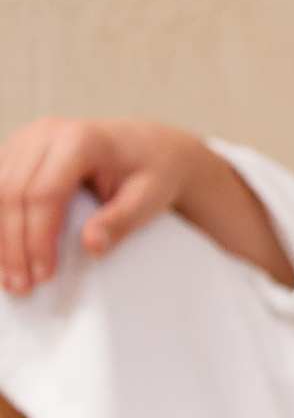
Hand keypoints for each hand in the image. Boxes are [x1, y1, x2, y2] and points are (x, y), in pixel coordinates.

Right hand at [0, 117, 210, 292]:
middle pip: (12, 193)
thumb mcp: (151, 198)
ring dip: (0, 236)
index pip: (45, 194)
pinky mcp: (18, 150)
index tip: (44, 274)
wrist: (150, 147)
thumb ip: (121, 220)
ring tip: (9, 276)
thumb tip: (92, 245)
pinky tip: (4, 251)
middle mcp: (47, 132)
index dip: (38, 238)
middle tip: (21, 285)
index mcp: (80, 140)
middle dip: (14, 244)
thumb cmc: (153, 171)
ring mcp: (28, 138)